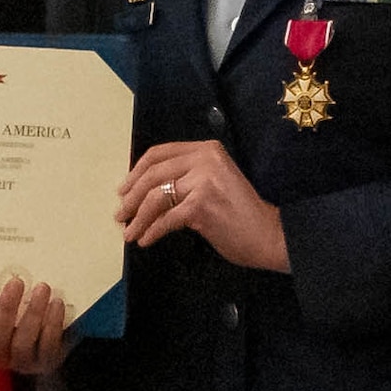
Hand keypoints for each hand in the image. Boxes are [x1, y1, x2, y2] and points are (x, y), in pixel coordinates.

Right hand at [0, 278, 70, 373]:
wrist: (39, 344)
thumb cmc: (11, 321)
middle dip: (8, 308)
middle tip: (16, 283)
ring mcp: (22, 362)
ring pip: (24, 342)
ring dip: (33, 312)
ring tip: (41, 289)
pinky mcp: (45, 362)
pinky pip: (48, 346)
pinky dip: (53, 323)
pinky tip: (56, 303)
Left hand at [117, 139, 289, 271]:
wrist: (269, 235)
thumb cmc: (240, 213)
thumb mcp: (213, 182)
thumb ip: (186, 177)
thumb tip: (144, 190)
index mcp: (207, 150)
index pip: (160, 153)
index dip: (136, 171)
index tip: (124, 189)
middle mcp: (205, 159)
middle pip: (153, 174)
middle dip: (131, 196)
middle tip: (121, 213)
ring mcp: (203, 181)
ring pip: (156, 197)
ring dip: (138, 217)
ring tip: (129, 232)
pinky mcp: (200, 205)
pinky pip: (166, 219)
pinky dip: (152, 231)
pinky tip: (146, 240)